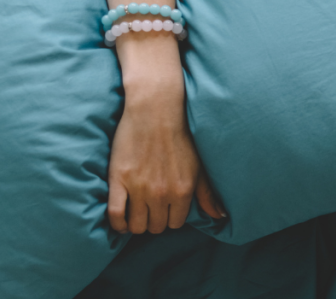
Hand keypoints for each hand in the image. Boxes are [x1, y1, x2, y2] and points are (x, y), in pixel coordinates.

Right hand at [107, 81, 226, 234]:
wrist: (155, 109)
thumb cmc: (180, 134)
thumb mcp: (199, 166)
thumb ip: (207, 194)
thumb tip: (220, 216)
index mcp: (183, 191)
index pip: (175, 223)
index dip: (169, 217)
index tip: (164, 209)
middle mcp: (162, 193)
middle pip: (155, 227)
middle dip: (153, 220)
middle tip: (148, 209)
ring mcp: (139, 187)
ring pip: (136, 225)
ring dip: (136, 223)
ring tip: (135, 212)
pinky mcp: (119, 179)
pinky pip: (115, 214)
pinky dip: (117, 222)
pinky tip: (120, 219)